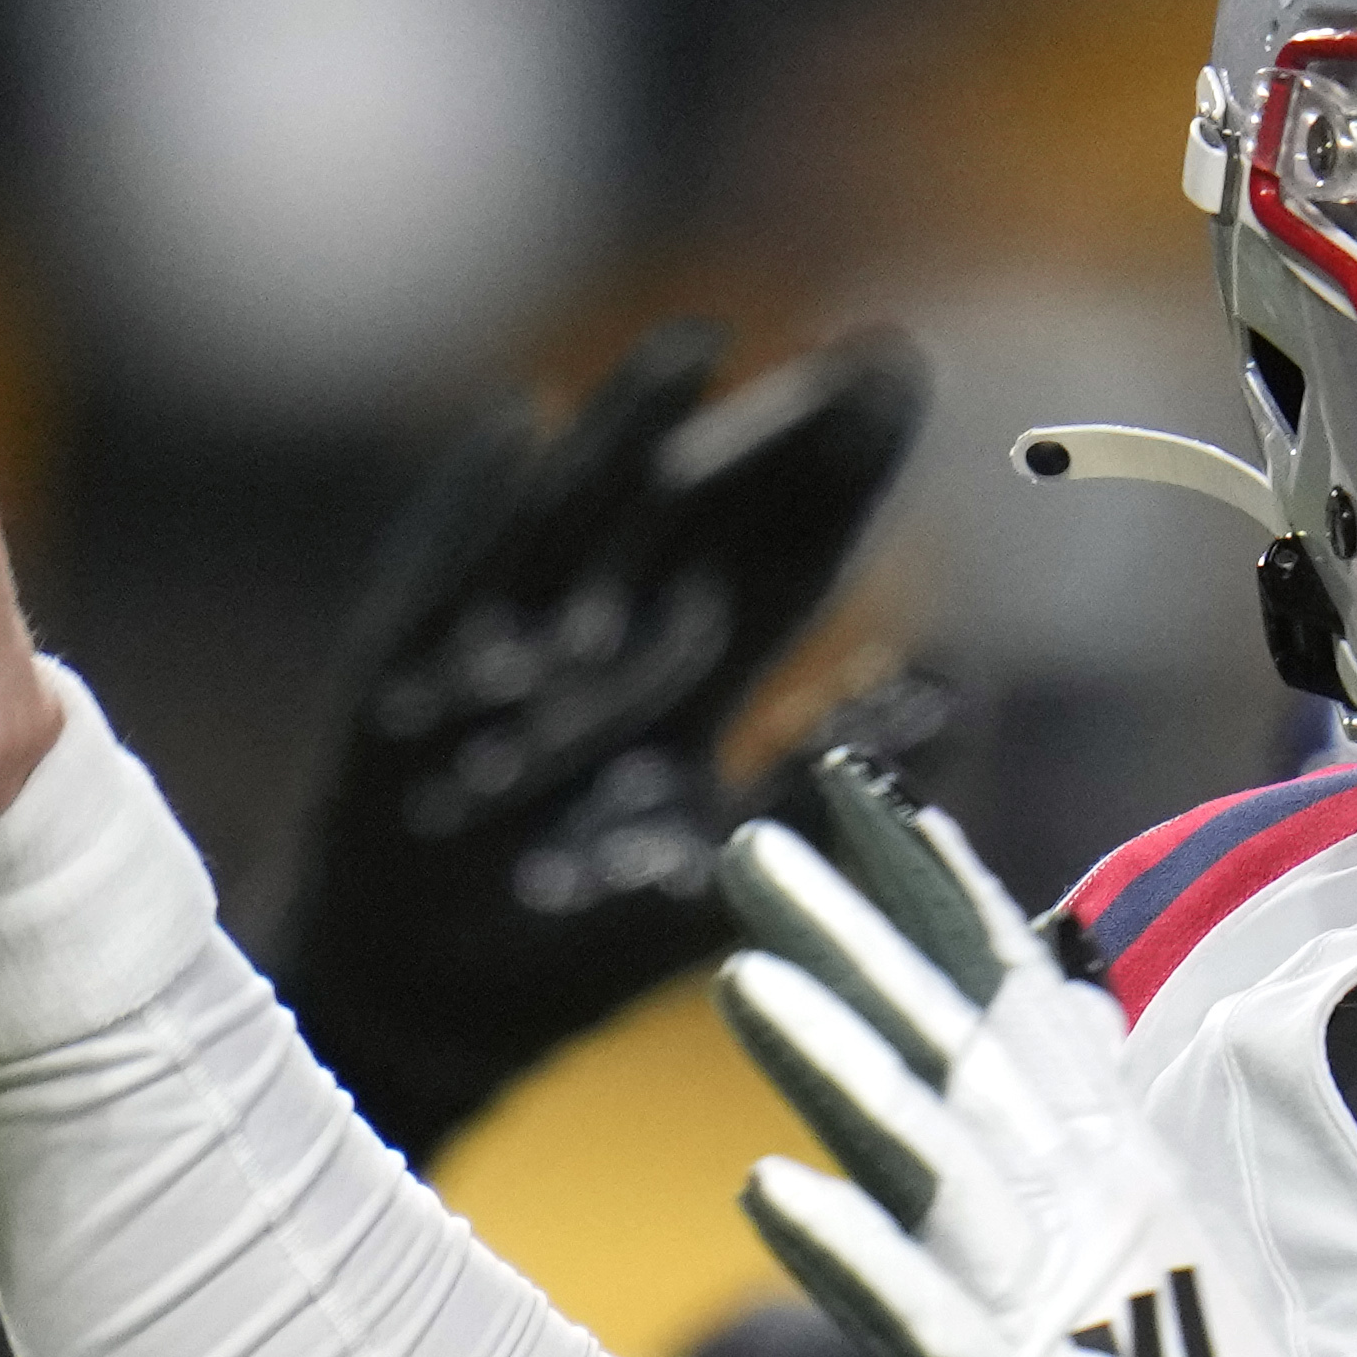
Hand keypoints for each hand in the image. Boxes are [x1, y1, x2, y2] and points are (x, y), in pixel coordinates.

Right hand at [269, 323, 929, 1150]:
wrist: (423, 1009)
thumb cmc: (575, 953)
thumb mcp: (736, 873)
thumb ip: (841, 783)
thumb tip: (956, 680)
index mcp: (690, 689)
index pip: (784, 561)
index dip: (844, 478)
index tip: (908, 385)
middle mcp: (603, 647)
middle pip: (702, 514)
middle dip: (781, 434)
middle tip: (870, 351)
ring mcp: (501, 646)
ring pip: (583, 516)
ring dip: (636, 432)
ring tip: (700, 347)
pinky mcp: (400, 670)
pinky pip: (442, 570)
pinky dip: (475, 503)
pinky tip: (519, 426)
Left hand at [715, 751, 1356, 1356]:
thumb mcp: (1156, 1254)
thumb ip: (1086, 1137)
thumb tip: (1042, 1013)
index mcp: (1117, 1172)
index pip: (1018, 1007)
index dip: (942, 900)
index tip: (868, 803)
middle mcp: (1081, 1215)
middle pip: (954, 1049)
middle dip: (859, 939)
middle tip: (757, 844)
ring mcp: (1043, 1306)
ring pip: (925, 1157)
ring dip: (838, 1061)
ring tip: (740, 976)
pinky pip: (917, 1319)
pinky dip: (849, 1254)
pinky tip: (765, 1191)